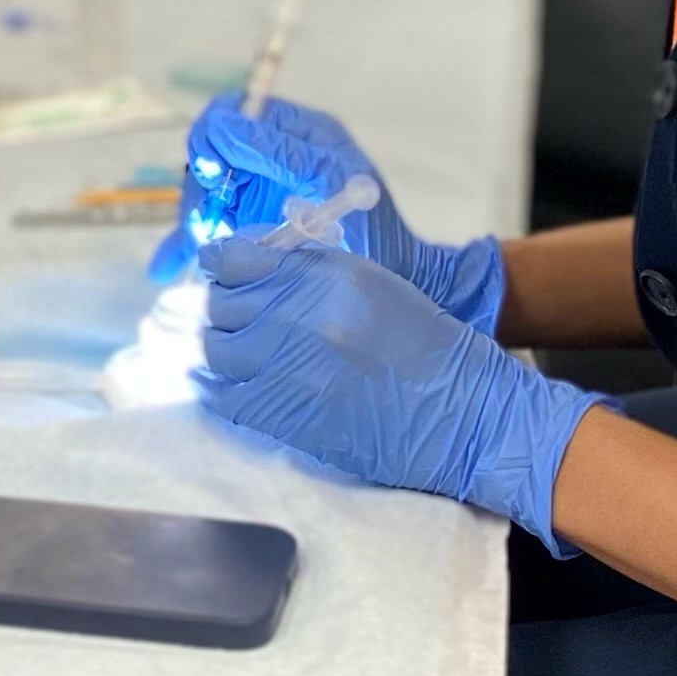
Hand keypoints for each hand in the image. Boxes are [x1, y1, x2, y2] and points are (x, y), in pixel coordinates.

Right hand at [163, 99, 502, 328]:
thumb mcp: (328, 183)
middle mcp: (273, 159)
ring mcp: (259, 195)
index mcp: (298, 133)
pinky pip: (208, 230)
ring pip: (204, 195)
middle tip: (206, 231)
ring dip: (194, 223)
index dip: (213, 139)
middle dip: (202, 192)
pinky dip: (186, 248)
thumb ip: (277, 152)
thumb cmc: (374, 234)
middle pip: (211, 157)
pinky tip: (166, 270)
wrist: (396, 291)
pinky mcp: (251, 232)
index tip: (213, 176)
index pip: (233, 114)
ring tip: (196, 259)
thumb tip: (218, 125)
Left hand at [194, 235, 597, 545]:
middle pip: (221, 303)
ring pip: (216, 348)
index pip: (237, 258)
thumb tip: (250, 263)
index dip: (221, 262)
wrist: (460, 412)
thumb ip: (309, 268)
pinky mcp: (286, 417)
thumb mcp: (369, 283)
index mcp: (325, 277)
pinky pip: (224, 397)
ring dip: (221, 345)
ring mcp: (289, 370)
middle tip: (234, 313)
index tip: (220, 268)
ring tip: (237, 349)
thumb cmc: (422, 341)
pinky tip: (230, 383)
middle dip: (223, 305)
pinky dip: (219, 387)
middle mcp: (300, 318)